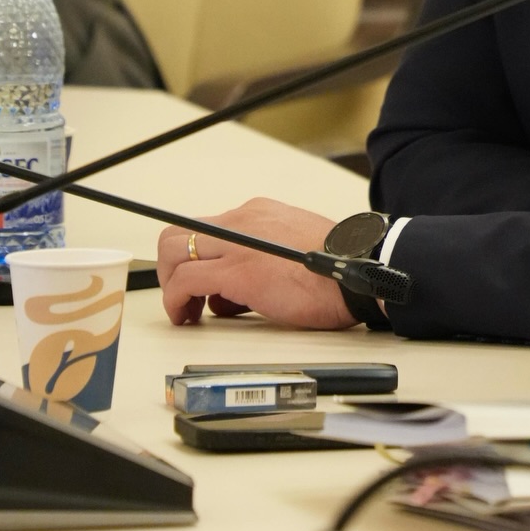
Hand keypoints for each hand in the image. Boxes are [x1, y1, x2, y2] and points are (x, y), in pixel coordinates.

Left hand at [157, 198, 357, 329]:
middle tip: (184, 295)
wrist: (359, 270)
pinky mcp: (236, 271)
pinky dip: (176, 301)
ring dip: (171, 285)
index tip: (196, 280)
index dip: (192, 256)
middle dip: (170, 267)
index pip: (205, 226)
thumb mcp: (294, 247)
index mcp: (256, 213)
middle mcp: (242, 221)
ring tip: (186, 311)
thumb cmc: (337, 267)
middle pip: (177, 233)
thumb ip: (262, 256)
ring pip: (172, 253)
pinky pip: (185, 282)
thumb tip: (236, 289)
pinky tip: (187, 316)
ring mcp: (237, 245)